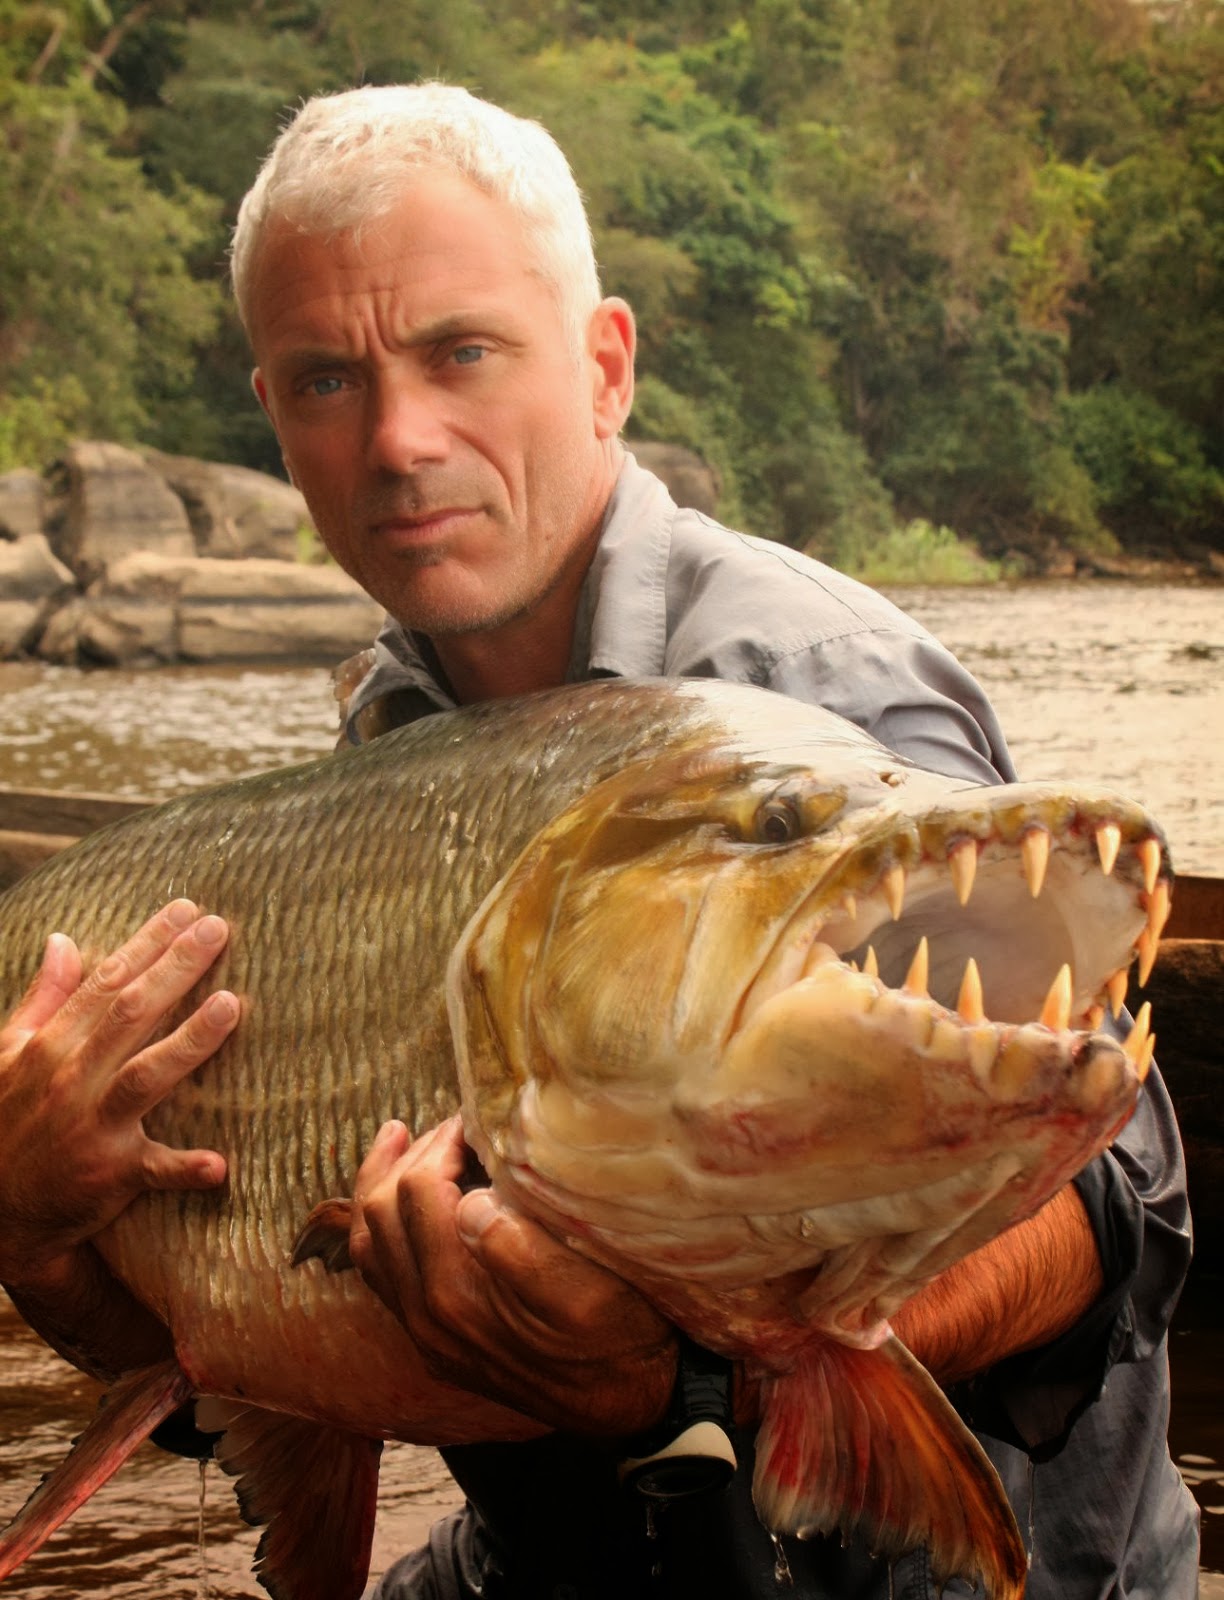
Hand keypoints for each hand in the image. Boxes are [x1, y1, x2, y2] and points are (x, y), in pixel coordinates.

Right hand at [0, 899, 237, 1286]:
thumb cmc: (7, 1121)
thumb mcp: (8, 1055)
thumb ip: (43, 999)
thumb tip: (61, 940)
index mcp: (49, 1047)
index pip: (105, 984)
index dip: (147, 943)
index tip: (187, 910)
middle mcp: (70, 1081)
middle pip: (130, 1015)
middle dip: (175, 969)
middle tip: (219, 930)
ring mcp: (91, 1128)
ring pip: (145, 1077)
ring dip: (190, 1042)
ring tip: (232, 1005)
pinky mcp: (110, 1176)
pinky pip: (153, 1170)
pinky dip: (186, 1168)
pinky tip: (221, 1163)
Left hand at [349, 1116, 677, 1436]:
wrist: (626, 1406)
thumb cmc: (620, 1339)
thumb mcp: (590, 1293)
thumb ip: (521, 1250)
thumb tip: (470, 1201)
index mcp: (458, 1295)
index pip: (418, 1191)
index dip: (443, 1142)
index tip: (478, 1118)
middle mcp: (427, 1316)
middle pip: (381, 1210)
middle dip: (412, 1154)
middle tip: (456, 1125)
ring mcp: (424, 1331)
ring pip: (367, 1242)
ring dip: (381, 1183)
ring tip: (400, 1138)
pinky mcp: (431, 1338)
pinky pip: (378, 1272)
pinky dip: (378, 1224)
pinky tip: (398, 1197)